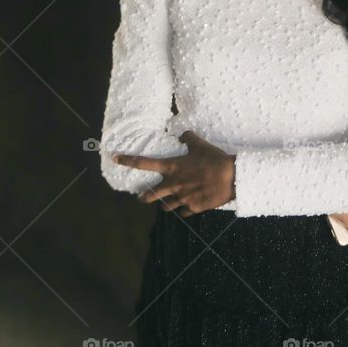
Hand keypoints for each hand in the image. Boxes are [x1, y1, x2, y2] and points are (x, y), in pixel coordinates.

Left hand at [112, 130, 234, 217]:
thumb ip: (189, 138)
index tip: (116, 158)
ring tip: (167, 202)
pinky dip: (183, 209)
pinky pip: (183, 212)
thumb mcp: (201, 145)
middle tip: (143, 196)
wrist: (231, 178)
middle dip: (144, 197)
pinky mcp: (193, 208)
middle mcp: (173, 184)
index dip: (128, 160)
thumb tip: (183, 134)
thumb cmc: (215, 160)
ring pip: (164, 207)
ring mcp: (182, 198)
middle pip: (149, 195)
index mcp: (172, 167)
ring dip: (164, 204)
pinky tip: (188, 206)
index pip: (144, 164)